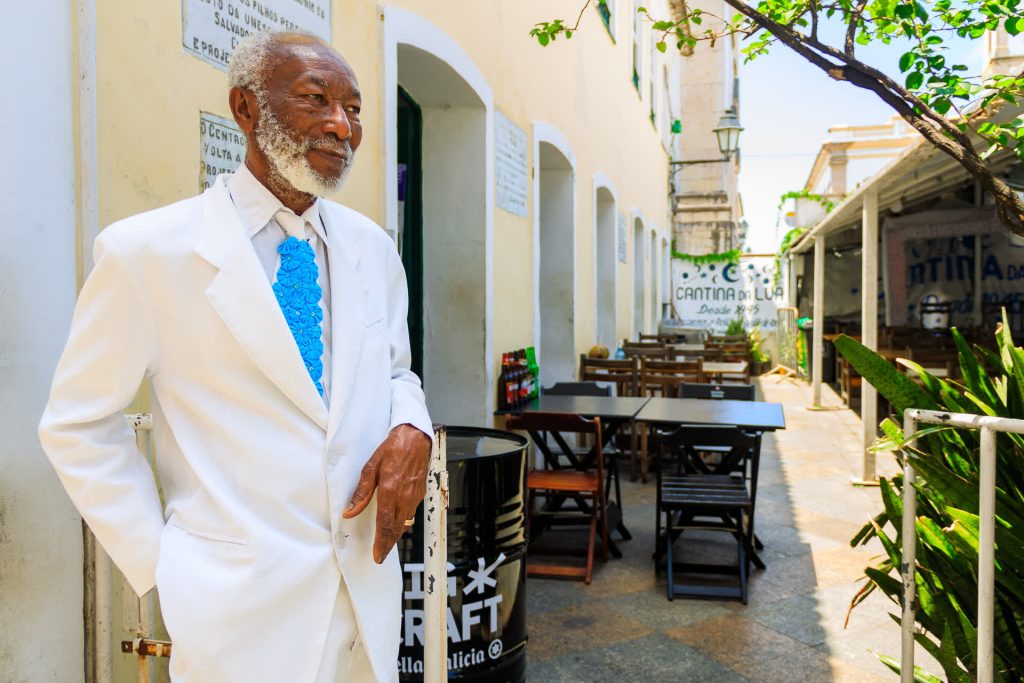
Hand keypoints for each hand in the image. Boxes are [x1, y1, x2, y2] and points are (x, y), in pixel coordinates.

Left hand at [343, 424, 431, 562]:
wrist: (415, 438)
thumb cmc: (393, 449)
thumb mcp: (371, 467)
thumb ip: (361, 492)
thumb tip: (350, 510)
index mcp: (390, 490)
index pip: (385, 523)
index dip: (381, 541)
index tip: (377, 554)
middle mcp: (404, 496)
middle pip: (397, 528)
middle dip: (388, 544)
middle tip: (381, 555)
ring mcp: (414, 495)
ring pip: (405, 522)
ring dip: (396, 534)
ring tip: (387, 542)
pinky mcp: (420, 493)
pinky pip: (411, 512)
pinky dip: (403, 522)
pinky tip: (398, 523)